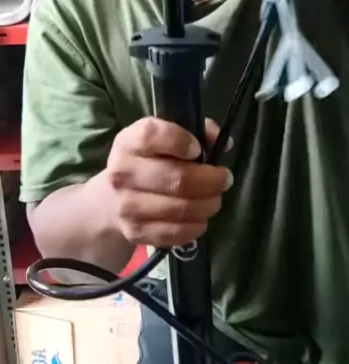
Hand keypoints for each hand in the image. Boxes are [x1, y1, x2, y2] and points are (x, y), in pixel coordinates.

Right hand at [106, 117, 231, 248]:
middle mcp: (123, 173)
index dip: (181, 141)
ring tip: (215, 198)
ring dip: (208, 204)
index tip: (198, 149)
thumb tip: (224, 142)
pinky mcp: (136, 232)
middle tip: (224, 179)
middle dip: (211, 180)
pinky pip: (176, 232)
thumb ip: (195, 131)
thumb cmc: (147, 162)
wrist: (109, 201)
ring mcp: (127, 206)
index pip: (152, 136)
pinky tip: (201, 217)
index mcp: (129, 142)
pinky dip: (197, 225)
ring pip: (181, 208)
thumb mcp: (162, 138)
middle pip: (177, 178)